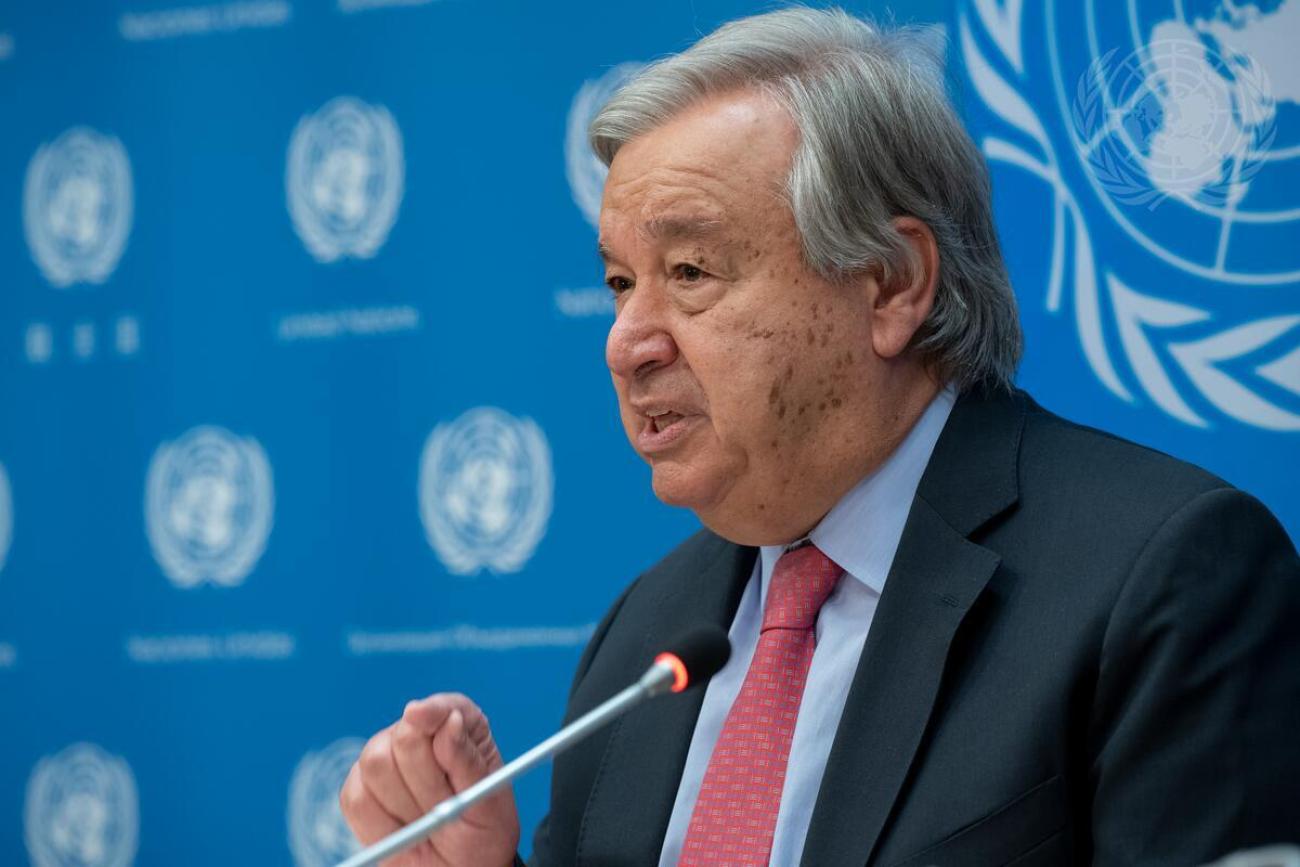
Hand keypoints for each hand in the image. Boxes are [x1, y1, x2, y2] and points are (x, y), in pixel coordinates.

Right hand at [340, 693, 519, 866]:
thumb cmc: (481, 831)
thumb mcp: (488, 801)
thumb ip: (466, 760)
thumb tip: (450, 720)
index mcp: (462, 727)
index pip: (446, 707)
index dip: (434, 711)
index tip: (420, 717)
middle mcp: (418, 735)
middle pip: (404, 739)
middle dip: (426, 780)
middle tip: (445, 809)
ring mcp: (384, 759)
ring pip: (376, 766)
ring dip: (406, 804)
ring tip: (427, 821)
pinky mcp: (358, 790)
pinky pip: (357, 799)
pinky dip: (381, 824)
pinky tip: (404, 829)